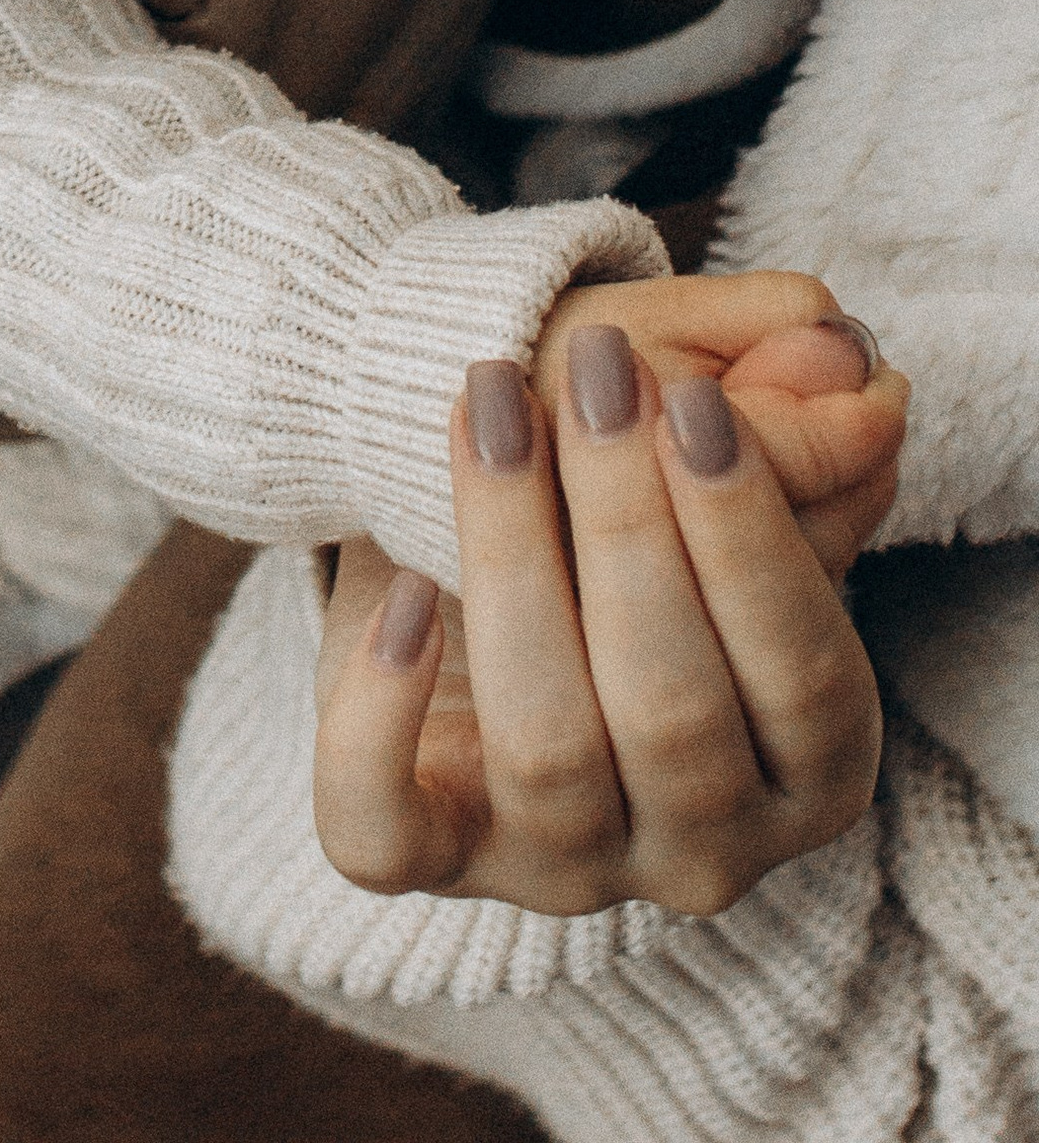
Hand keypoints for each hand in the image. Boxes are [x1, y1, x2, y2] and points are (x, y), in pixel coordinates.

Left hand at [313, 324, 905, 919]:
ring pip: (544, 750)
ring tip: (492, 407)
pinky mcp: (434, 855)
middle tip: (595, 370)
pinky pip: (390, 831)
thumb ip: (772, 421)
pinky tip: (401, 593)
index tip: (691, 397)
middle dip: (629, 523)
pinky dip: (385, 716)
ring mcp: (566, 864)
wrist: (464, 571)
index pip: (802, 676)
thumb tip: (835, 356)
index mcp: (810, 772)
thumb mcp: (692, 463)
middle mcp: (703, 847)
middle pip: (673, 712)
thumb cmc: (609, 521)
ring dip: (513, 555)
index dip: (748, 533)